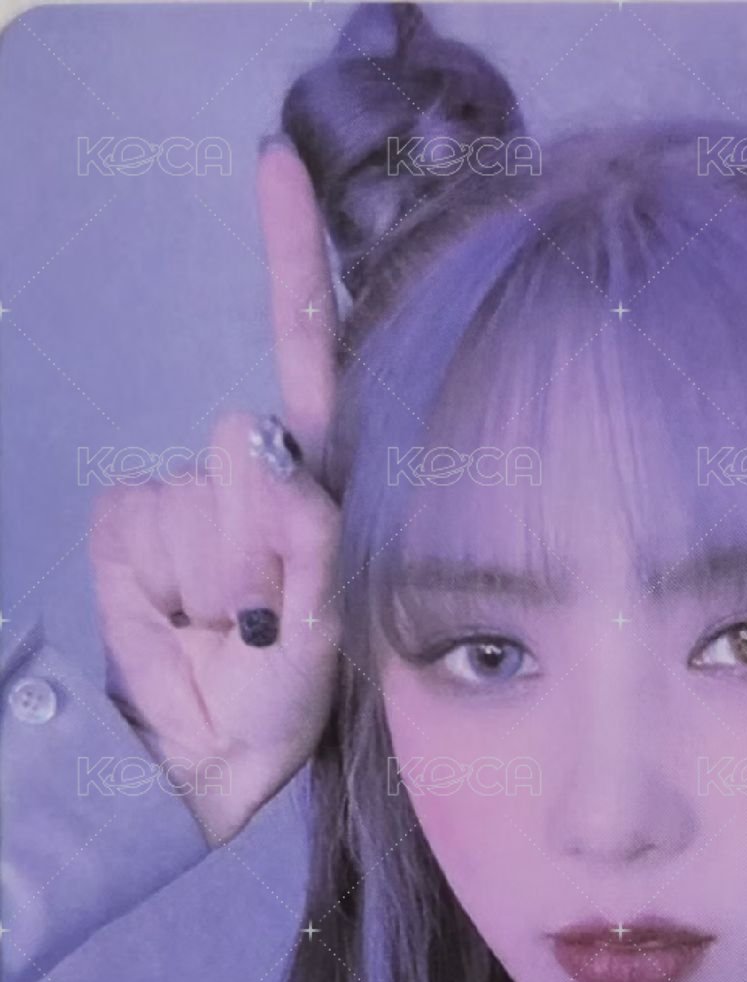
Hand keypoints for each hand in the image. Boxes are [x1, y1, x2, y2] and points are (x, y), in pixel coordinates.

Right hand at [89, 142, 342, 843]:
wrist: (206, 761)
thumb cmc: (289, 700)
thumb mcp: (330, 628)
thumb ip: (309, 535)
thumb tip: (250, 442)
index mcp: (321, 488)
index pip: (312, 356)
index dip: (295, 263)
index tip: (279, 168)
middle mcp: (254, 477)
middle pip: (249, 446)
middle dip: (264, 537)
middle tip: (270, 616)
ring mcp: (188, 496)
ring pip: (199, 498)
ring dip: (219, 576)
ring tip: (235, 629)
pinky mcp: (128, 521)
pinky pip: (141, 523)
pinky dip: (161, 583)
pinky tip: (185, 622)